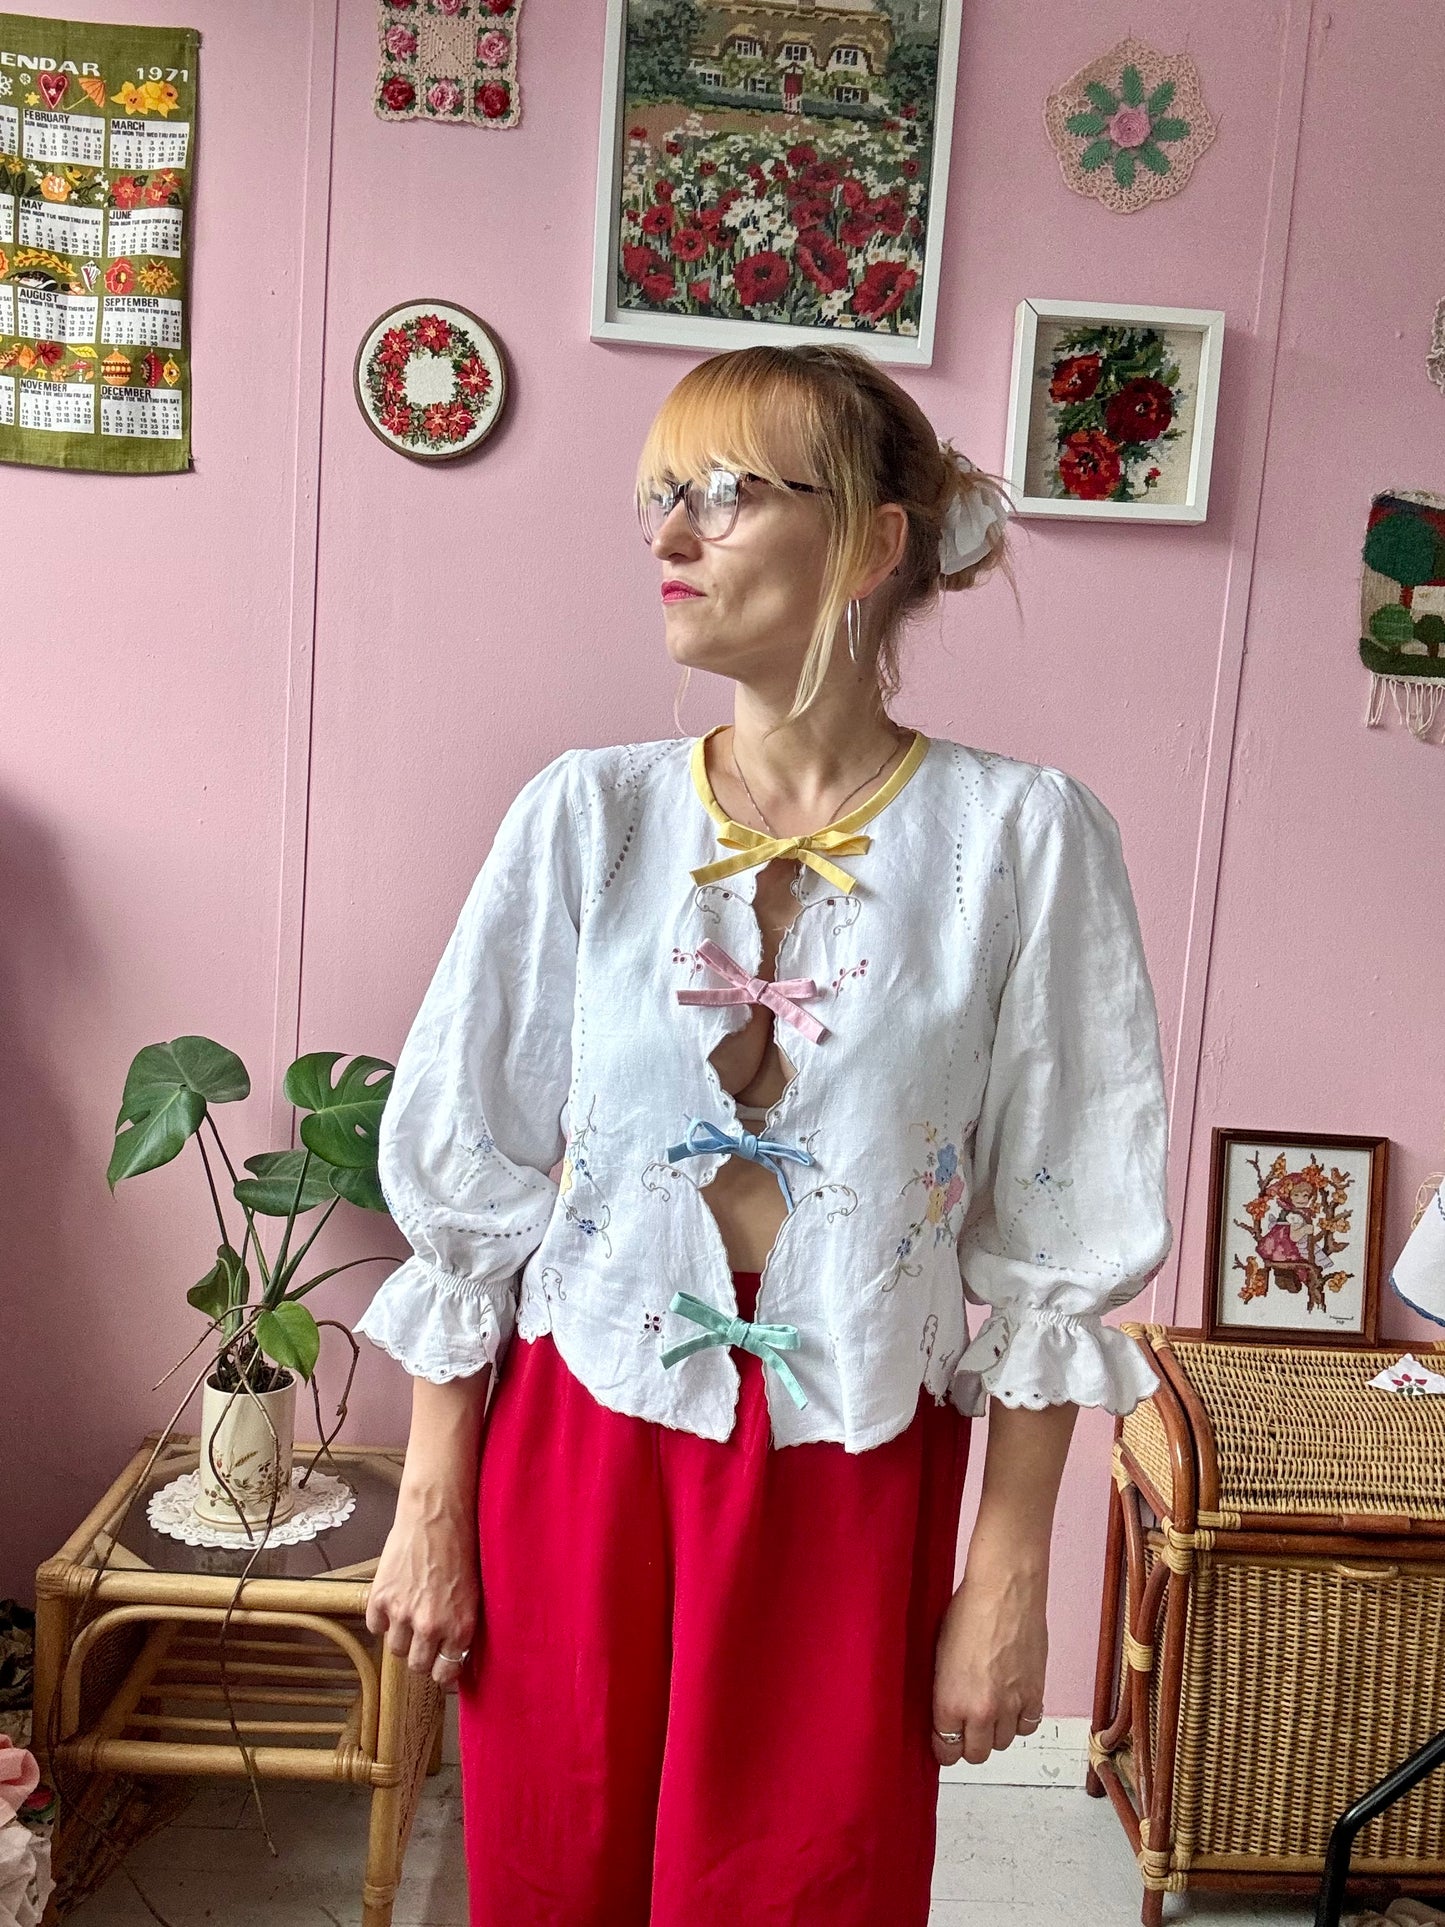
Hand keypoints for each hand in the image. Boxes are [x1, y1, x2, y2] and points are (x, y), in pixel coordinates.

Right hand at [365, 1486, 479, 1693]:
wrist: (436, 1514)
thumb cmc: (462, 1546)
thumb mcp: (475, 1592)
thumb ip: (462, 1625)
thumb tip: (455, 1652)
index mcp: (460, 1627)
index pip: (446, 1674)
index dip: (443, 1670)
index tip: (441, 1665)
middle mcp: (431, 1627)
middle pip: (417, 1665)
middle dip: (421, 1656)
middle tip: (424, 1640)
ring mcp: (402, 1614)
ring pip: (395, 1649)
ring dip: (402, 1636)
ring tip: (409, 1613)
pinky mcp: (380, 1598)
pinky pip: (375, 1626)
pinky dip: (382, 1618)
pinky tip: (393, 1601)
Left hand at [930, 1547, 1048, 1766]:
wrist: (1005, 1589)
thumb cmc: (968, 1609)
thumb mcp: (939, 1653)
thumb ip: (944, 1690)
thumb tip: (947, 1710)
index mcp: (949, 1701)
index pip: (946, 1751)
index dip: (945, 1747)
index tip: (946, 1740)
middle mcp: (981, 1711)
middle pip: (976, 1755)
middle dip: (969, 1743)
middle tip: (967, 1725)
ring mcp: (1011, 1706)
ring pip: (1003, 1744)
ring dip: (996, 1731)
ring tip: (990, 1707)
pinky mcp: (1035, 1695)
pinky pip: (1028, 1726)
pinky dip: (1021, 1719)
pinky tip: (1013, 1702)